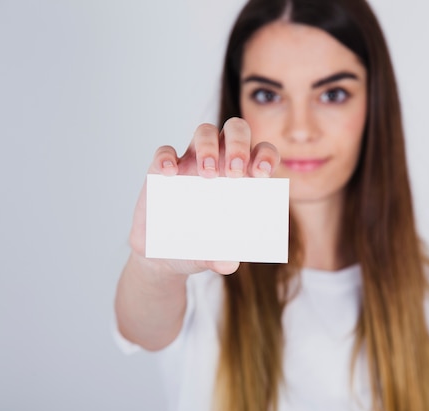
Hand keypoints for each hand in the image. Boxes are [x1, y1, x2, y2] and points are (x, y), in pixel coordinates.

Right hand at [128, 117, 279, 276]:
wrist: (165, 256)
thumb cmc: (201, 247)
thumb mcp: (212, 256)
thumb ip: (222, 258)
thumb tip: (228, 263)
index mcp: (244, 177)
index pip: (262, 152)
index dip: (266, 156)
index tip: (262, 174)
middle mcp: (221, 161)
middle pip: (235, 130)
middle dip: (238, 145)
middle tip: (234, 172)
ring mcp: (191, 161)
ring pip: (204, 132)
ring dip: (208, 146)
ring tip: (208, 174)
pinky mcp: (162, 169)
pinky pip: (165, 151)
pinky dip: (167, 158)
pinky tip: (169, 173)